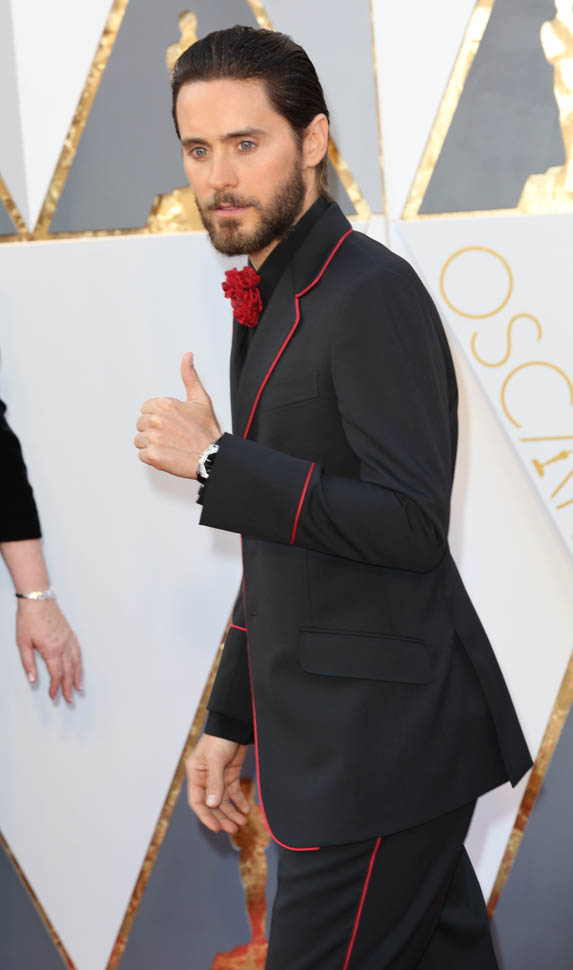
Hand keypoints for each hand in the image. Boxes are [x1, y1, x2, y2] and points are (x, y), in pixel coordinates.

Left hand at [17, 599, 82, 702]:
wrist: (38, 599)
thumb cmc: (28, 620)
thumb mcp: (23, 643)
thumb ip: (28, 663)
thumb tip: (32, 680)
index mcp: (51, 650)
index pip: (56, 674)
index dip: (55, 687)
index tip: (53, 696)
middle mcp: (63, 646)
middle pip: (68, 671)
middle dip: (68, 687)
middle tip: (68, 700)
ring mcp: (69, 639)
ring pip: (76, 662)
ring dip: (77, 677)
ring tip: (78, 688)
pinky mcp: (71, 633)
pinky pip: (78, 651)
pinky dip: (79, 662)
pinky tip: (79, 668)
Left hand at [134, 352, 220, 477]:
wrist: (212, 457)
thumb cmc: (207, 431)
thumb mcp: (200, 399)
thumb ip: (189, 376)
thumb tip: (187, 356)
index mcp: (165, 404)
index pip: (146, 408)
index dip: (158, 416)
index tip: (171, 423)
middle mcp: (156, 419)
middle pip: (141, 424)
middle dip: (153, 430)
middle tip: (172, 436)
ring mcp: (153, 438)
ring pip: (139, 440)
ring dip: (151, 444)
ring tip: (169, 446)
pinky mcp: (152, 455)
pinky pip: (142, 455)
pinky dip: (153, 457)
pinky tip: (167, 455)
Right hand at [186, 733, 249, 833]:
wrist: (234, 725)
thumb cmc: (220, 739)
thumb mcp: (215, 760)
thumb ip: (214, 783)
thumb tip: (212, 804)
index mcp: (196, 775)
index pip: (198, 801)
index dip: (206, 816)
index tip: (216, 828)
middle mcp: (205, 778)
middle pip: (212, 804)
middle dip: (222, 817)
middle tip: (233, 829)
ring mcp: (218, 777)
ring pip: (224, 800)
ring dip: (232, 812)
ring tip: (242, 822)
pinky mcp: (230, 774)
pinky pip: (234, 792)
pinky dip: (239, 801)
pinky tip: (246, 809)